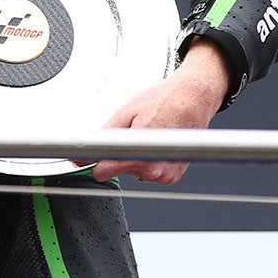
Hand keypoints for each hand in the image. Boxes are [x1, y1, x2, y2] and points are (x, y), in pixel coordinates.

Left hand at [85, 40, 230, 183]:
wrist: (193, 99)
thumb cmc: (163, 102)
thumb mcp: (125, 113)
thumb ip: (104, 137)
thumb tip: (84, 153)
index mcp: (139, 156)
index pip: (102, 172)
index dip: (93, 161)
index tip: (89, 155)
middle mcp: (154, 170)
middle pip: (119, 170)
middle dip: (119, 154)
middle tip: (133, 132)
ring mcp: (165, 175)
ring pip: (134, 171)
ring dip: (135, 157)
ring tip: (148, 134)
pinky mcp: (172, 177)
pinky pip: (149, 172)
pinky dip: (149, 160)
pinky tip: (157, 143)